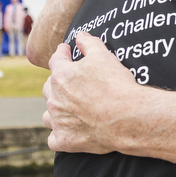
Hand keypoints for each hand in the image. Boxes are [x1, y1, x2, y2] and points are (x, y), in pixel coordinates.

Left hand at [42, 33, 147, 152]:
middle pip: (48, 88)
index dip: (61, 53)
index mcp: (61, 76)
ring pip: (48, 115)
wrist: (127, 117)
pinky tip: (65, 133)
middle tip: (68, 82)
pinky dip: (58, 135)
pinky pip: (54, 139)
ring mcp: (58, 121)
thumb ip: (89, 44)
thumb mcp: (104, 56)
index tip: (65, 50)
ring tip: (65, 109)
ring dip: (55, 111)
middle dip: (56, 83)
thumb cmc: (116, 85)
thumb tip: (80, 35)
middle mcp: (55, 98)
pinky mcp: (65, 141)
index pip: (56, 60)